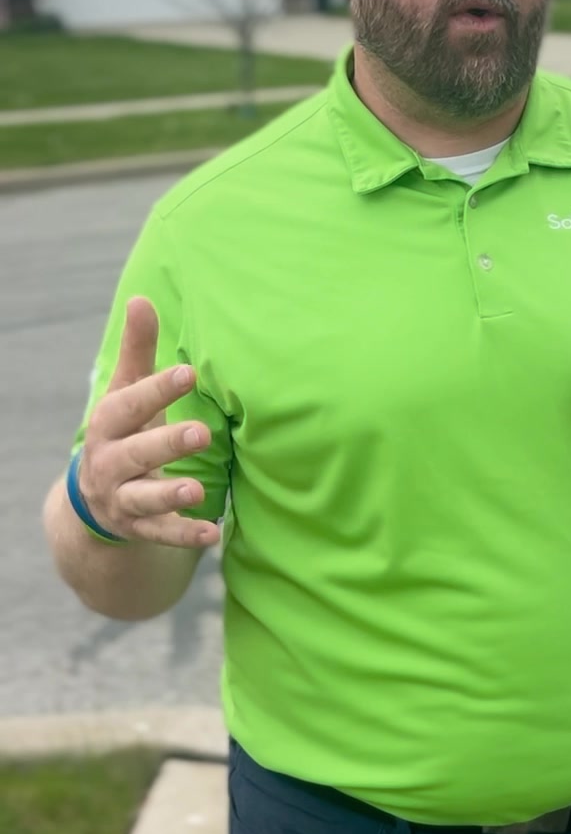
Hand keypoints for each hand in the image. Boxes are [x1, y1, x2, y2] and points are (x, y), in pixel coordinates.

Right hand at [76, 297, 219, 546]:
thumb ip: (136, 351)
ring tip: (198, 492)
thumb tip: (140, 298)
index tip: (188, 372)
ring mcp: (122, 498)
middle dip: (165, 445)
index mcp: (108, 425)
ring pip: (143, 499)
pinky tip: (213, 534)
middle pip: (135, 454)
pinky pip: (161, 535)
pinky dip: (185, 535)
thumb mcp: (125, 393)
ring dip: (170, 496)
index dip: (156, 389)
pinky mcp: (138, 528)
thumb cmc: (123, 430)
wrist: (94, 498)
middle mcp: (110, 463)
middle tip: (200, 432)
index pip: (129, 406)